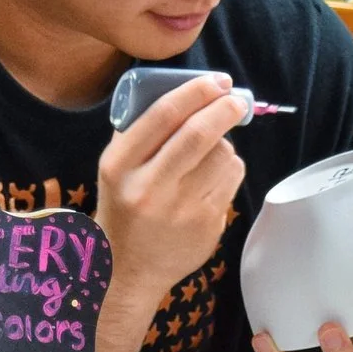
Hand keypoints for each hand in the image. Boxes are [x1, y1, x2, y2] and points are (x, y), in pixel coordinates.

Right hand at [93, 73, 248, 351]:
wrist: (128, 270)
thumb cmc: (125, 208)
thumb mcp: (115, 169)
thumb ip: (141, 132)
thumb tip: (187, 92)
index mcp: (120, 166)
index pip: (163, 115)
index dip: (196, 91)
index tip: (215, 81)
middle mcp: (148, 188)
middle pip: (199, 133)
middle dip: (224, 109)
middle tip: (236, 100)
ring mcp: (180, 210)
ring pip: (222, 157)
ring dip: (227, 144)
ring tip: (214, 149)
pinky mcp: (206, 226)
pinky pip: (231, 181)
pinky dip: (229, 168)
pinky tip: (214, 175)